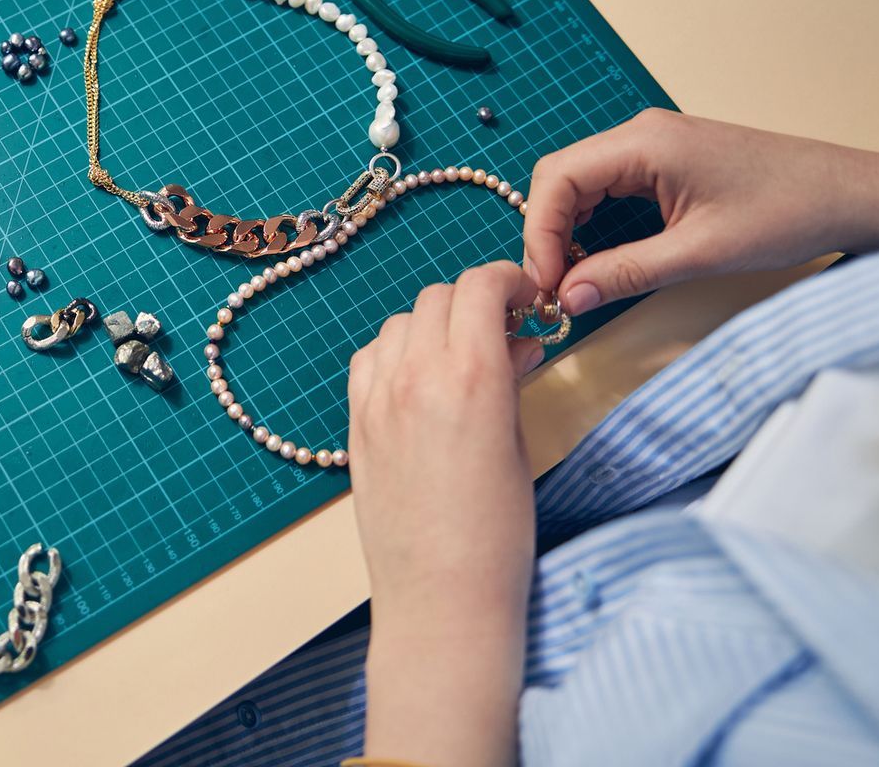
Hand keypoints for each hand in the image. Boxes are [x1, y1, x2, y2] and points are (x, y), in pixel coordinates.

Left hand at [349, 262, 538, 766]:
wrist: (441, 597)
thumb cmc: (497, 533)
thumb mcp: (518, 445)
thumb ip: (510, 380)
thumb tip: (514, 341)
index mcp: (471, 376)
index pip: (479, 286)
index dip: (507, 281)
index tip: (524, 297)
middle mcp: (416, 376)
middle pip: (437, 296)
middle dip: (473, 301)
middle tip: (500, 327)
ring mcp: (377, 398)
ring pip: (399, 322)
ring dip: (432, 325)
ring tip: (461, 356)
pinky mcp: (354, 424)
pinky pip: (369, 359)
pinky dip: (395, 353)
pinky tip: (419, 380)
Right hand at [523, 109, 878, 313]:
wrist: (852, 194)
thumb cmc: (787, 213)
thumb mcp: (700, 253)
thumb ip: (626, 273)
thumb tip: (568, 298)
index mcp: (644, 143)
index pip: (557, 179)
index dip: (540, 233)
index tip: (545, 283)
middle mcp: (640, 133)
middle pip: (561, 176)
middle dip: (548, 232)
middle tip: (554, 285)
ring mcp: (654, 144)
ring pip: (582, 181)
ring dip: (569, 228)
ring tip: (575, 277)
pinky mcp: (668, 159)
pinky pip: (609, 185)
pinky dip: (594, 220)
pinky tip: (601, 255)